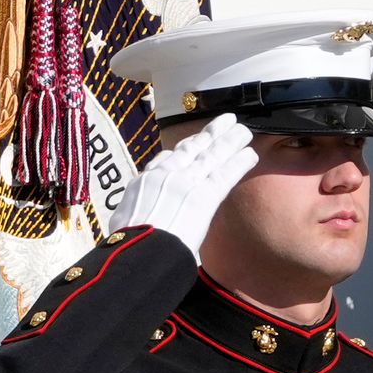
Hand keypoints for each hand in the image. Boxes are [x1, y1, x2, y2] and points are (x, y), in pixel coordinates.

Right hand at [112, 113, 253, 257]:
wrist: (139, 251)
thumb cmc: (127, 244)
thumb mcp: (122, 221)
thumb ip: (133, 211)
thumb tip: (131, 220)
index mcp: (144, 182)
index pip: (164, 160)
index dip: (181, 150)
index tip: (191, 144)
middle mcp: (166, 175)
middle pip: (192, 148)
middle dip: (210, 134)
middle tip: (225, 122)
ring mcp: (186, 182)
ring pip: (212, 154)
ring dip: (230, 140)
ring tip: (242, 130)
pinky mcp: (205, 195)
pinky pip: (226, 173)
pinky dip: (239, 162)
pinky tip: (250, 154)